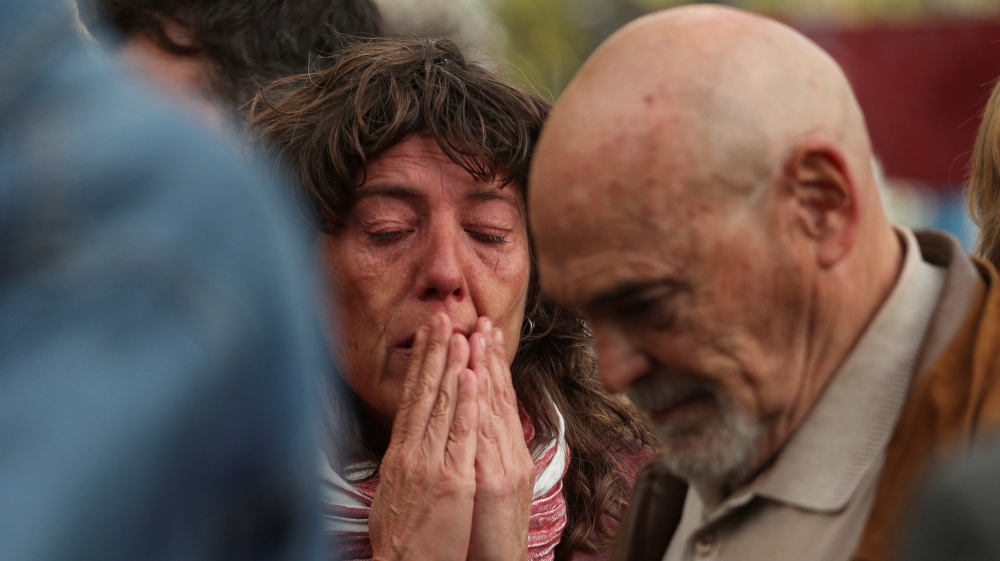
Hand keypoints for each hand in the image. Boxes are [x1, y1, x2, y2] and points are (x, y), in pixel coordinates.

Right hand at [369, 314, 479, 560]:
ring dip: (452, 366)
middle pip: (424, 393)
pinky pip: (460, 435)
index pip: (412, 399)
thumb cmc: (400, 538)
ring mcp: (430, 464)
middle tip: (442, 317)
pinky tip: (471, 377)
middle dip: (434, 352)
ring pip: (443, 405)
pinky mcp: (451, 481)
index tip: (429, 337)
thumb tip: (407, 444)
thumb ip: (404, 464)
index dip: (421, 365)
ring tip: (459, 333)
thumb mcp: (395, 492)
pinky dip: (466, 403)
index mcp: (399, 454)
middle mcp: (411, 452)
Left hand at [466, 318, 534, 560]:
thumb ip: (483, 457)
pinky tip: (476, 380)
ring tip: (479, 335)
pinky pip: (485, 436)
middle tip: (483, 319)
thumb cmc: (484, 535)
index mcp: (504, 455)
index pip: (495, 401)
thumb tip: (475, 430)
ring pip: (494, 409)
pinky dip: (481, 406)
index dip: (489, 365)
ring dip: (486, 369)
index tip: (481, 333)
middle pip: (498, 397)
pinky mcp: (494, 483)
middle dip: (490, 356)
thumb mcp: (485, 488)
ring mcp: (503, 467)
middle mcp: (507, 456)